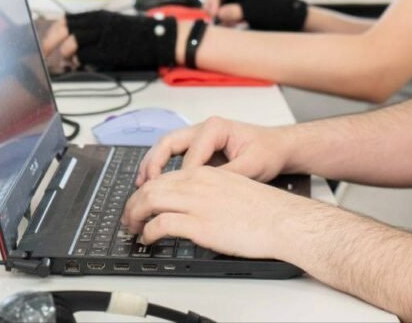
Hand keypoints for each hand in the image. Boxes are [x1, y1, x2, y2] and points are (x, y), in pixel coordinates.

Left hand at [38, 10, 176, 70]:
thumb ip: (91, 30)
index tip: (47, 42)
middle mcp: (96, 23)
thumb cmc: (136, 34)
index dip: (53, 32)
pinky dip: (79, 62)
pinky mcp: (106, 50)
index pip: (65, 20)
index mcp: (96, 16)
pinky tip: (82, 64)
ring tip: (69, 61)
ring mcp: (101, 36)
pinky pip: (83, 57)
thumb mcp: (111, 25)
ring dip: (66, 54)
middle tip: (45, 54)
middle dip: (50, 43)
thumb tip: (70, 41)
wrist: (156, 39)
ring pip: (71, 43)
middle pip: (63, 29)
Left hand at [123, 165, 314, 259]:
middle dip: (134, 202)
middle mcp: (198, 183)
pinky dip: (148, 232)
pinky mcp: (199, 224)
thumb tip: (193, 204)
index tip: (141, 202)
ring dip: (135, 215)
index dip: (147, 190)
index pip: (165, 176)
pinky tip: (148, 238)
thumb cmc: (265, 209)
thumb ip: (209, 190)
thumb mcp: (232, 187)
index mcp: (206, 172)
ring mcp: (197, 203)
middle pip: (152, 186)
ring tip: (133, 228)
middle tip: (129, 217)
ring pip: (150, 201)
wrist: (282, 219)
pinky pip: (161, 224)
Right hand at [136, 116, 293, 185]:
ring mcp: (199, 138)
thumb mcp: (252, 167)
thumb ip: (228, 177)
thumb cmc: (269, 152)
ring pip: (167, 148)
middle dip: (153, 164)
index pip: (190, 155)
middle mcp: (203, 129)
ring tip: (141, 186)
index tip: (174, 198)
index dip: (180, 178)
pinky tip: (155, 184)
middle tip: (144, 186)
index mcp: (215, 128)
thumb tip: (206, 192)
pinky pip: (174, 156)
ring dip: (152, 165)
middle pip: (168, 143)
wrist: (280, 147)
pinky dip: (162, 168)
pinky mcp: (200, 149)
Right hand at [202, 0, 307, 31]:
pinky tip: (234, 26)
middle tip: (213, 19)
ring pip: (221, 3)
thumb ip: (234, 12)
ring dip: (221, 14)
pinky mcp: (241, 5)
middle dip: (214, 5)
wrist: (290, 18)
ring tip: (230, 25)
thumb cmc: (273, 11)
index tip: (213, 12)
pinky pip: (228, 10)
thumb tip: (219, 14)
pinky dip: (228, 19)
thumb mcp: (252, 12)